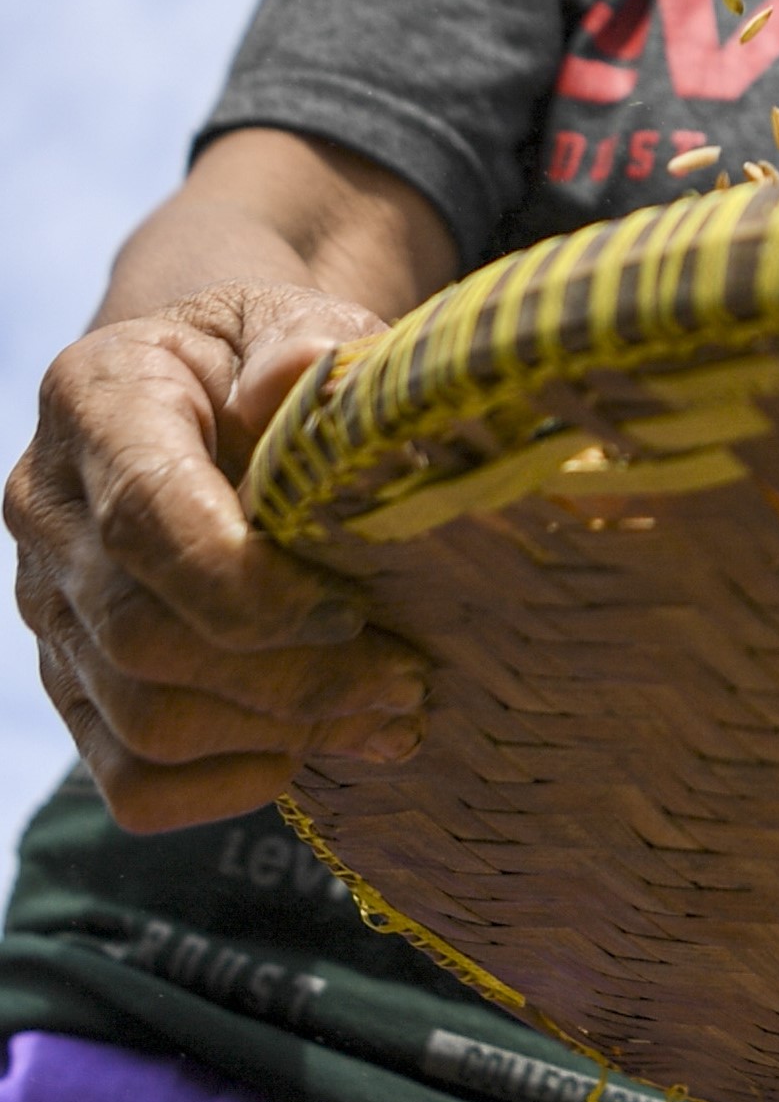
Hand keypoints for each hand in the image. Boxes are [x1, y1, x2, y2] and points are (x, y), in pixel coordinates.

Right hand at [10, 284, 425, 830]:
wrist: (210, 387)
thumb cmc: (270, 355)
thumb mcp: (297, 315)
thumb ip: (306, 340)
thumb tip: (298, 379)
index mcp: (96, 401)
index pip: (147, 520)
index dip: (252, 587)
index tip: (357, 606)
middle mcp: (47, 509)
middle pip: (145, 639)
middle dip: (292, 675)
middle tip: (409, 675)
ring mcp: (50, 605)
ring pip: (140, 721)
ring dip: (279, 733)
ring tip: (391, 711)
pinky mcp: (74, 679)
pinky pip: (127, 780)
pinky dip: (228, 786)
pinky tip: (314, 748)